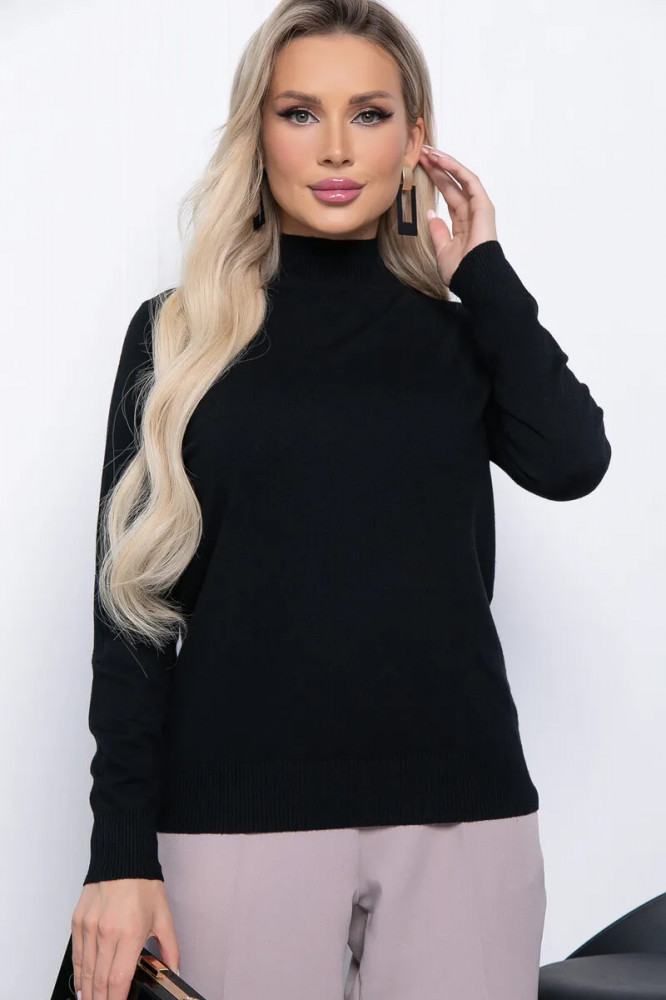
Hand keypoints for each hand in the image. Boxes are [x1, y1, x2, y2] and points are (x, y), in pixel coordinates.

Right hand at [71, 879, 179, 999]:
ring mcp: (89, 927)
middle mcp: (106, 932)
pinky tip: (83, 985)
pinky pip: (77, 955)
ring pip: (86, 970)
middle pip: (100, 980)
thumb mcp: (163, 917)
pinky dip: (79, 973)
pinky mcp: (78, 921)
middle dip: (102, 999)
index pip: (119, 979)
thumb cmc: (143, 884)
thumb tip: (175, 970)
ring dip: (89, 992)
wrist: (123, 858)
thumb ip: (170, 948)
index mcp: (130, 933)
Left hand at [418, 145, 497, 286]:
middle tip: (422, 153)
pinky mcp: (483, 205)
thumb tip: (431, 215)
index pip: (448, 195)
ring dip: (445, 163)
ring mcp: (479, 207)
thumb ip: (438, 231)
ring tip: (429, 152)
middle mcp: (472, 212)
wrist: (473, 278)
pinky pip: (469, 181)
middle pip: (453, 183)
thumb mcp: (442, 249)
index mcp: (463, 222)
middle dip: (437, 168)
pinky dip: (455, 168)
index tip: (421, 168)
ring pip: (461, 178)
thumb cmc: (461, 270)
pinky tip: (441, 159)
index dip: (436, 180)